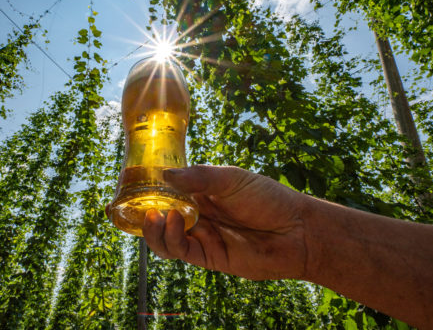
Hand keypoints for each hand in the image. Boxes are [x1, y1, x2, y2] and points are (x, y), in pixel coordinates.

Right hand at [142, 165, 307, 280]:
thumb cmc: (268, 198)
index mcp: (202, 194)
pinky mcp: (209, 257)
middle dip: (145, 213)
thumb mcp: (232, 178)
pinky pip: (181, 251)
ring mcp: (202, 237)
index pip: (168, 193)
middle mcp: (198, 216)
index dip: (150, 191)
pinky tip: (172, 221)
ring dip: (153, 229)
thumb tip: (166, 176)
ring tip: (154, 215)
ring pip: (165, 238)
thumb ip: (200, 177)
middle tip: (139, 205)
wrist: (297, 230)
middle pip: (161, 218)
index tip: (135, 184)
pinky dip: (170, 238)